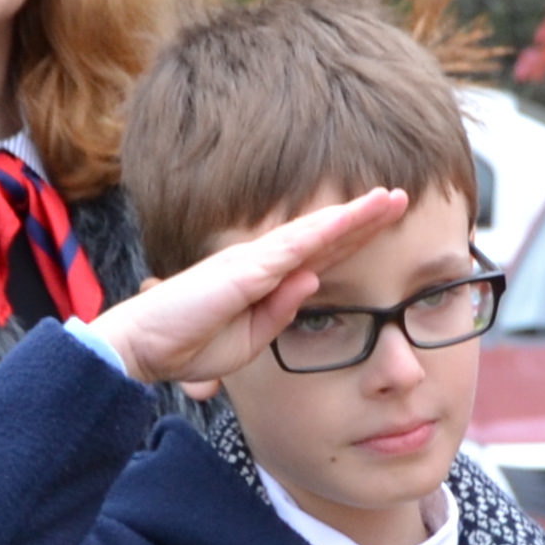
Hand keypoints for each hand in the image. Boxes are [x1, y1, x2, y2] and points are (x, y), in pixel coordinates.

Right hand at [85, 188, 411, 385]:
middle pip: (325, 237)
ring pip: (314, 232)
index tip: (386, 224)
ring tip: (389, 198)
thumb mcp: (251, 339)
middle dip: (364, 218)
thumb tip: (314, 283)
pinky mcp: (242, 271)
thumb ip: (283, 311)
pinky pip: (290, 248)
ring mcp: (253, 262)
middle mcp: (263, 262)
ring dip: (353, 215)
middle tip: (400, 197)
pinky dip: (321, 232)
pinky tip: (348, 219)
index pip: (321, 256)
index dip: (355, 238)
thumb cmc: (190, 344)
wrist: (143, 347)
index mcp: (266, 281)